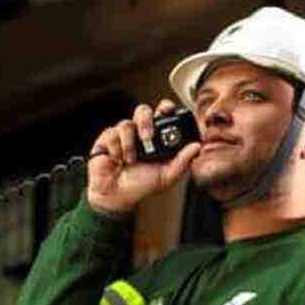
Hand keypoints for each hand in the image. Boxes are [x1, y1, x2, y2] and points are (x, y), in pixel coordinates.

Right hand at [87, 100, 200, 216]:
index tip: (168, 111)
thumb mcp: (167, 176)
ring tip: (130, 160)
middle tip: (147, 138)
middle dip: (146, 121)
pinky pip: (112, 134)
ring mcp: (123, 135)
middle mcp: (140, 133)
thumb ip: (183, 162)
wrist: (116, 197)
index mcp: (157, 138)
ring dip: (129, 144)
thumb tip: (197, 146)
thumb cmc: (141, 186)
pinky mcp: (107, 139)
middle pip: (143, 110)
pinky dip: (116, 149)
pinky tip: (117, 160)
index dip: (166, 108)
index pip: (163, 114)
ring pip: (126, 124)